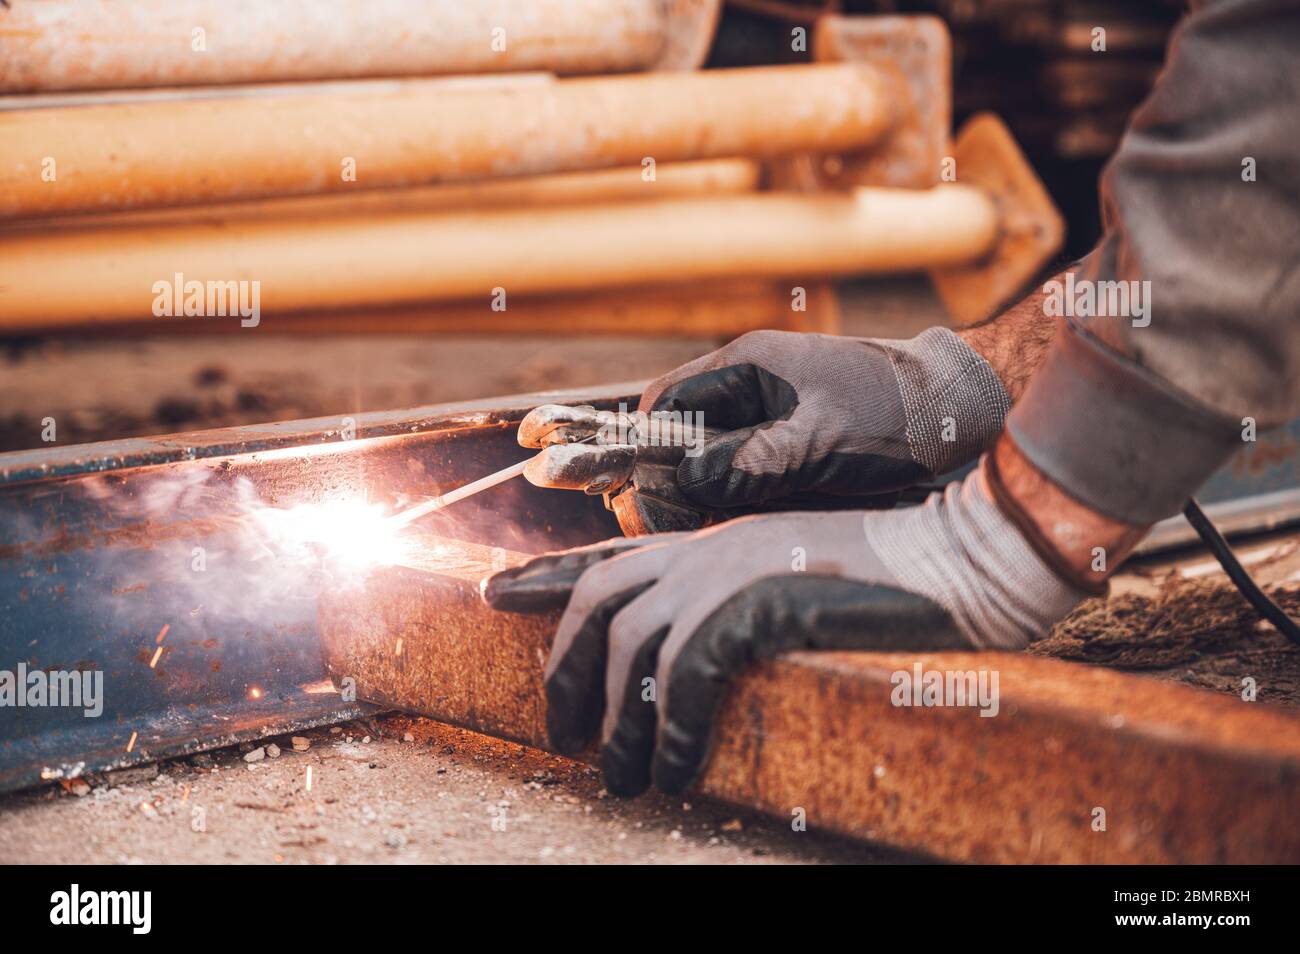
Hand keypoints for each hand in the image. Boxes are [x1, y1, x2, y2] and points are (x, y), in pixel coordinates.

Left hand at [484, 464, 1084, 796]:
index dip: (547, 580)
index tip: (494, 596)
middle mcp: (713, 549)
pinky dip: (669, 725)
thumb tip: (702, 666)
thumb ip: (746, 608)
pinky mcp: (765, 600)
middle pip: (602, 601)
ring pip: (634, 643)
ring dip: (617, 718)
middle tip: (559, 732)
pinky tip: (673, 769)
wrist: (966, 554)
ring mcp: (736, 569)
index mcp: (717, 543)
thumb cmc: (897, 578)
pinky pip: (688, 670)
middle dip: (566, 668)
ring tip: (617, 777)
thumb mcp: (803, 587)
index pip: (612, 558)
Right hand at [638, 328, 1010, 507]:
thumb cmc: (897, 412)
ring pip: (715, 455)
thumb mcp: (821, 442)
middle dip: (673, 475)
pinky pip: (749, 468)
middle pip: (684, 432)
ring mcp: (773, 412)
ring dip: (710, 490)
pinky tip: (749, 521)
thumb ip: (751, 464)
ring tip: (709, 525)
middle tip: (671, 520)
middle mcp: (752, 384)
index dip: (643, 446)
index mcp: (747, 364)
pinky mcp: (794, 438)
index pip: (666, 402)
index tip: (639, 493)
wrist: (965, 405)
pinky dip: (743, 495)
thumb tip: (686, 484)